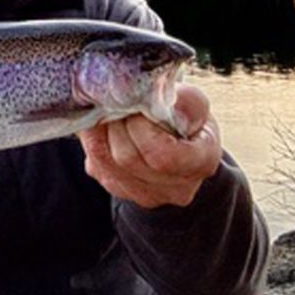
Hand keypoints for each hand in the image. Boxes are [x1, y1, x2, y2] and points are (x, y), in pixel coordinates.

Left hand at [78, 84, 222, 208]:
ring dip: (102, 129)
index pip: (163, 156)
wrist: (177, 144)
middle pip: (128, 157)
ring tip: (112, 109)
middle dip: (118, 123)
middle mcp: (174, 188)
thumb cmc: (188, 120)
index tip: (139, 107)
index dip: (142, 129)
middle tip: (120, 100)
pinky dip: (93, 137)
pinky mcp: (118, 188)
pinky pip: (95, 162)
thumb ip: (184, 101)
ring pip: (105, 159)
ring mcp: (143, 194)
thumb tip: (159, 100)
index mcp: (200, 164)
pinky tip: (104, 123)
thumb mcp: (195, 104)